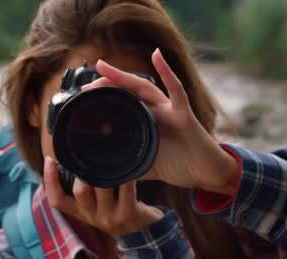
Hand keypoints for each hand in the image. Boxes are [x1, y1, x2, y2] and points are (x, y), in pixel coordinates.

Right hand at [43, 156, 163, 235]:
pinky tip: (130, 169)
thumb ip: (84, 187)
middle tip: (91, 158)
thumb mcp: (95, 204)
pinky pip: (126, 190)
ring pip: (102, 187)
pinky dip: (128, 177)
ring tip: (111, 158)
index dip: (50, 181)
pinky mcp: (128, 215)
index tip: (49, 160)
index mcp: (80, 212)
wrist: (142, 233)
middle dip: (84, 172)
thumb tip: (73, 159)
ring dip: (106, 171)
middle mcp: (92, 216)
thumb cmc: (116, 209)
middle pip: (80, 191)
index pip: (57, 200)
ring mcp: (110, 217)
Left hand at [81, 49, 238, 194]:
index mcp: (145, 122)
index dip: (102, 101)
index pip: (120, 106)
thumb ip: (128, 167)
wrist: (205, 173)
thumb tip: (105, 176)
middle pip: (127, 93)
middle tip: (85, 86)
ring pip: (143, 87)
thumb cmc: (178, 166)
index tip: (81, 100)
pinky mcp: (184, 113)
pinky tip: (157, 54)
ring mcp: (168, 109)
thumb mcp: (146, 167)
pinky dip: (167, 71)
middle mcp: (155, 111)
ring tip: (103, 68)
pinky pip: (176, 89)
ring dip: (123, 78)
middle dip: (106, 86)